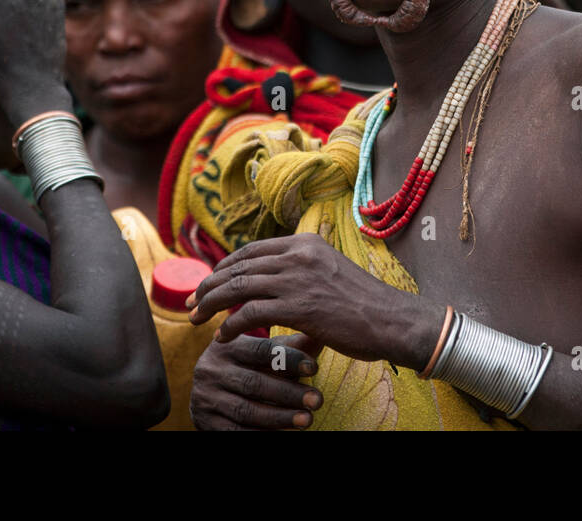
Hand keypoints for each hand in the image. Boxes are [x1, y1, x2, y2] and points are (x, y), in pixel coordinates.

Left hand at [187, 233, 441, 367]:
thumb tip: (272, 286)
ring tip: (196, 319)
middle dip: (209, 285)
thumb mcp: (329, 272)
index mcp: (305, 243)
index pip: (251, 250)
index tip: (208, 283)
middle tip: (191, 302)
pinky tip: (222, 338)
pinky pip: (250, 313)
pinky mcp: (298, 306)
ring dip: (211, 304)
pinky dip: (230, 326)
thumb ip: (301, 273)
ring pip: (238, 287)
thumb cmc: (362, 304)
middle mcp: (298, 255)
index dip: (224, 266)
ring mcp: (298, 279)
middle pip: (239, 266)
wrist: (390, 319)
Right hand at [190, 333, 323, 429]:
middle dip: (289, 393)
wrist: (213, 393)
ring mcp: (205, 398)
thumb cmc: (250, 367)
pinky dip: (261, 435)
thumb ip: (291, 346)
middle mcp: (210, 370)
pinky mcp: (204, 422)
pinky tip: (285, 434)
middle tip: (317, 400)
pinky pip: (235, 431)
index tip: (314, 368)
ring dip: (280, 417)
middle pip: (254, 383)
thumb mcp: (265, 354)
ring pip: (246, 410)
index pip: (260, 350)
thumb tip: (322, 336)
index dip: (289, 359)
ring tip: (307, 420)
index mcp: (226, 345)